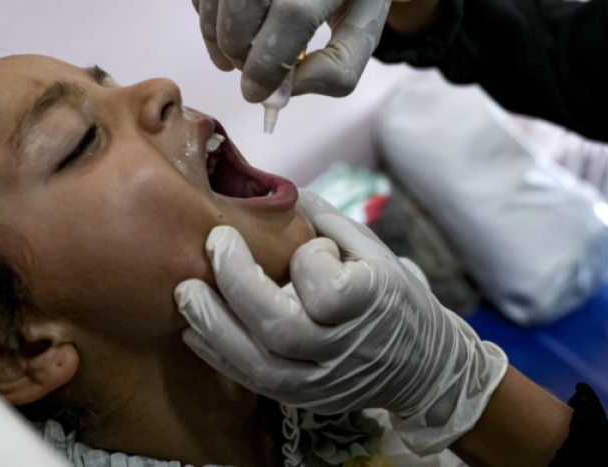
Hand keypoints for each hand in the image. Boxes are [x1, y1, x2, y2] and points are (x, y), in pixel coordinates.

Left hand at [174, 189, 507, 454]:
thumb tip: (278, 190)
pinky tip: (194, 327)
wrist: (422, 366)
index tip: (308, 245)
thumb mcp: (374, 252)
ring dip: (213, 325)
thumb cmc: (392, 297)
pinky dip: (218, 354)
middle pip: (281, 328)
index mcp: (373, 303)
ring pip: (259, 363)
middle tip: (213, 244)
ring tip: (186, 292)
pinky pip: (252, 381)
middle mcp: (346, 348)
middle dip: (236, 283)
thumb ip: (328, 223)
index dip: (309, 260)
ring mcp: (323, 380)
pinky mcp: (303, 398)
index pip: (328, 290)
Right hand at [191, 0, 392, 101]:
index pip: (290, 19)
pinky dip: (208, 20)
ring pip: (213, 9)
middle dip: (240, 58)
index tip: (257, 93)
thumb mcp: (362, 30)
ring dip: (218, 43)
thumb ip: (337, 70)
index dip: (266, 67)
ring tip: (239, 55)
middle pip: (241, 16)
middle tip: (252, 69)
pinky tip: (230, 26)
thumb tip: (284, 92)